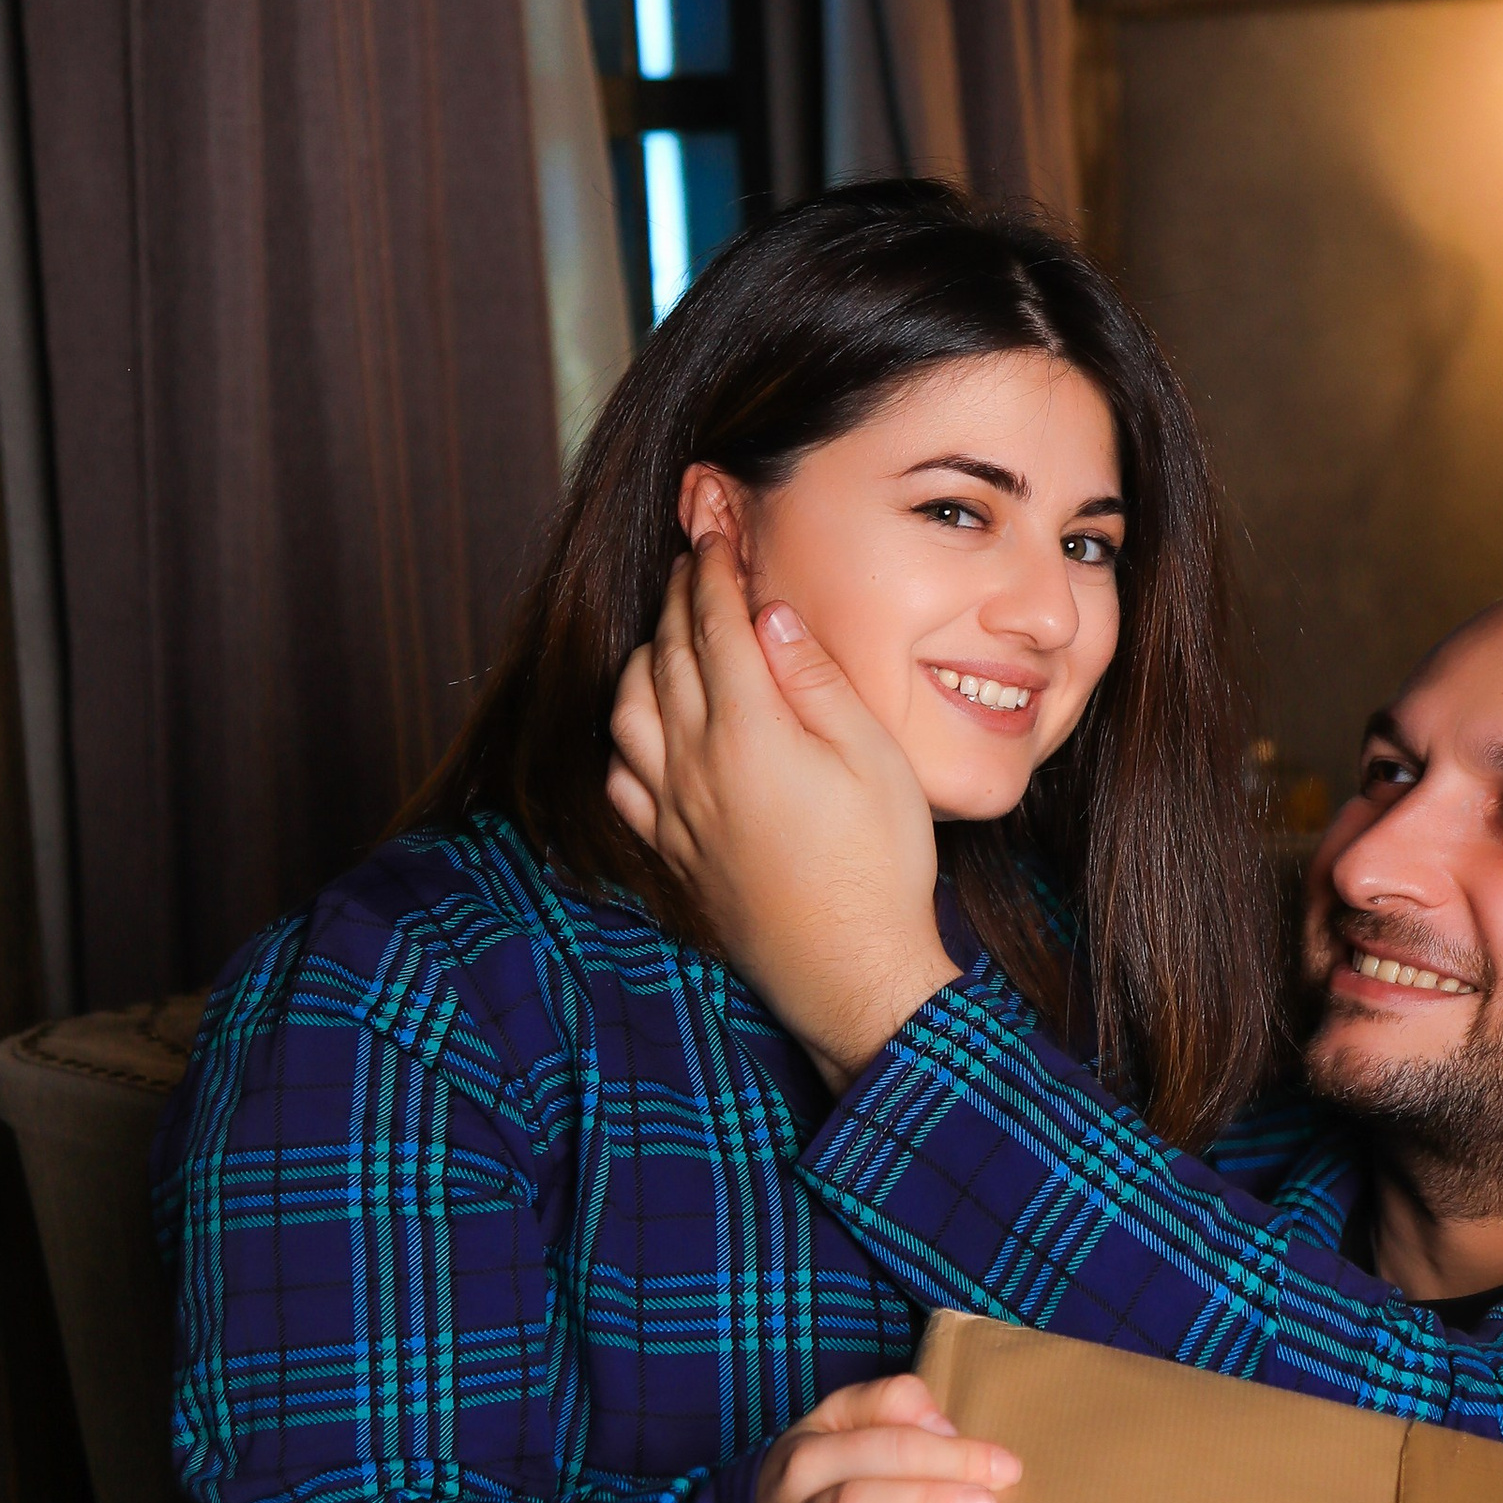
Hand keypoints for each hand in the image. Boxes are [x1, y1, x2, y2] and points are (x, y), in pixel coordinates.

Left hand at [606, 540, 955, 1088]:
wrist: (848, 971)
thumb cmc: (879, 865)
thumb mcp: (873, 758)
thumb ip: (816, 680)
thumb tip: (771, 613)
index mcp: (749, 731)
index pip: (717, 626)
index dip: (715, 571)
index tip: (715, 531)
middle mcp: (695, 764)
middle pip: (669, 657)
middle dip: (680, 598)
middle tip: (692, 560)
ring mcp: (675, 811)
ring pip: (629, 711)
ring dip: (645, 658)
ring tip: (670, 634)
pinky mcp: (672, 853)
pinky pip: (623, 780)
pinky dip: (626, 738)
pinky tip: (646, 730)